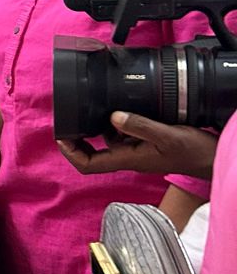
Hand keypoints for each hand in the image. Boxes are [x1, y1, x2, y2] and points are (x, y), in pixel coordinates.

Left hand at [56, 111, 217, 180]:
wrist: (212, 158)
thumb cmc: (193, 151)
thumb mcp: (167, 135)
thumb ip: (140, 126)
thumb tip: (112, 117)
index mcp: (128, 159)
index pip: (89, 164)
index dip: (71, 153)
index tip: (61, 136)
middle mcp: (128, 157)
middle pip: (93, 154)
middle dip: (78, 139)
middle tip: (69, 120)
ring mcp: (137, 151)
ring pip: (108, 141)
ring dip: (96, 128)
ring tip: (88, 109)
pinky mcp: (146, 143)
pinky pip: (123, 135)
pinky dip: (116, 123)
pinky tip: (117, 109)